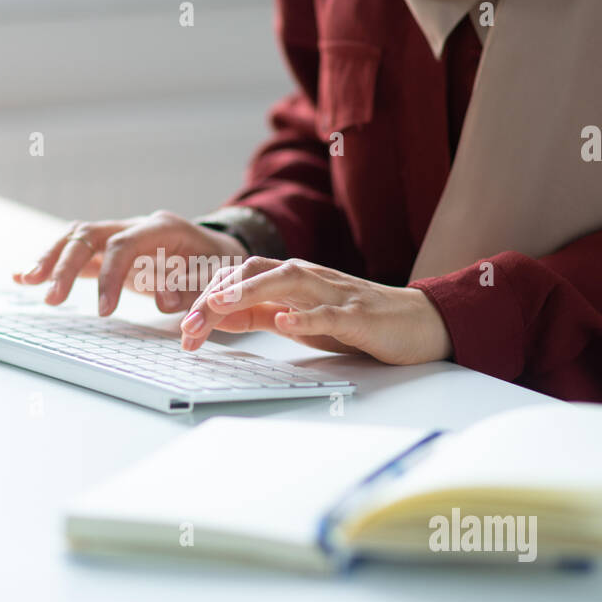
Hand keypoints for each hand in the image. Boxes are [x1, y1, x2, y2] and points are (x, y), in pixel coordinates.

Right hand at [13, 210, 248, 315]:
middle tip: (53, 299)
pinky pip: (74, 251)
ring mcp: (118, 233)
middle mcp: (134, 224)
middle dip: (67, 265)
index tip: (104, 311)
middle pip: (91, 234)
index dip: (111, 276)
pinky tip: (23, 276)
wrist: (218, 251)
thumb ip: (191, 290)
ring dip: (50, 259)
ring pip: (76, 237)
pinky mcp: (107, 249)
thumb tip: (166, 305)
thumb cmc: (218, 266)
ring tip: (27, 280)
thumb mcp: (215, 278)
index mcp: (162, 227)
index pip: (126, 244)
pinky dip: (50, 262)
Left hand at [178, 256, 452, 364]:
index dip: (208, 300)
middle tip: (189, 323)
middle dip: (218, 294)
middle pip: (256, 272)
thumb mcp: (298, 318)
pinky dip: (306, 316)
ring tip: (220, 302)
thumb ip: (261, 314)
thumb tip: (219, 316)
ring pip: (289, 280)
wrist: (417, 322)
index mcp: (292, 280)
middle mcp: (309, 279)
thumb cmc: (356, 320)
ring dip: (251, 290)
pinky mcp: (360, 315)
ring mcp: (335, 294)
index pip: (240, 279)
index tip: (184, 329)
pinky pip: (330, 312)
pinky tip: (285, 321)